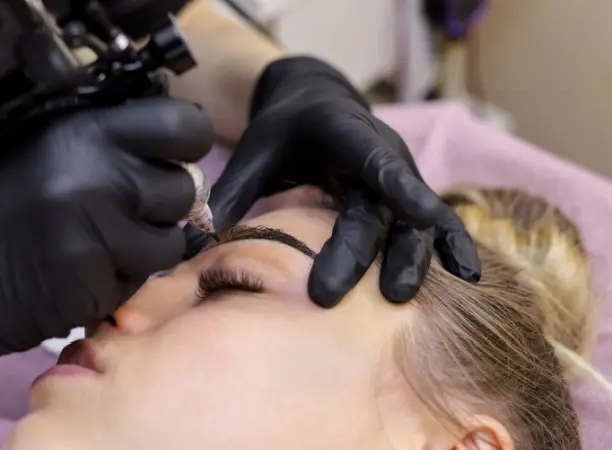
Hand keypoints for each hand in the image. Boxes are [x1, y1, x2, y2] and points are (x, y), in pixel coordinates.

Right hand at [0, 97, 212, 378]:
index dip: (185, 141)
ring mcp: (100, 237)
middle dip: (164, 201)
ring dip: (146, 246)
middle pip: (185, 188)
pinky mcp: (96, 288)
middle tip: (127, 208)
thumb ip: (111, 142)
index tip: (174, 153)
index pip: (182, 126)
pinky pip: (140, 282)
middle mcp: (99, 180)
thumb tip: (174, 142)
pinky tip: (82, 270)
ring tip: (100, 243)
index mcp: (86, 134)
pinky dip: (120, 279)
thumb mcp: (47, 147)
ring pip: (171, 242)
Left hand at [208, 56, 479, 306]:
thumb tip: (195, 239)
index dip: (400, 188)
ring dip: (410, 261)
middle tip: (326, 295)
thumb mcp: (256, 150)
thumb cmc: (285, 128)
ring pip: (415, 225)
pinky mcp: (405, 197)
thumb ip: (231, 192)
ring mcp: (401, 178)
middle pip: (380, 211)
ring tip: (398, 300)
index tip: (420, 215)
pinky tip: (466, 278)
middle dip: (360, 254)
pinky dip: (450, 248)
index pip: (377, 162)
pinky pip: (436, 225)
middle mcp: (384, 156)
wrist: (318, 103)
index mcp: (348, 134)